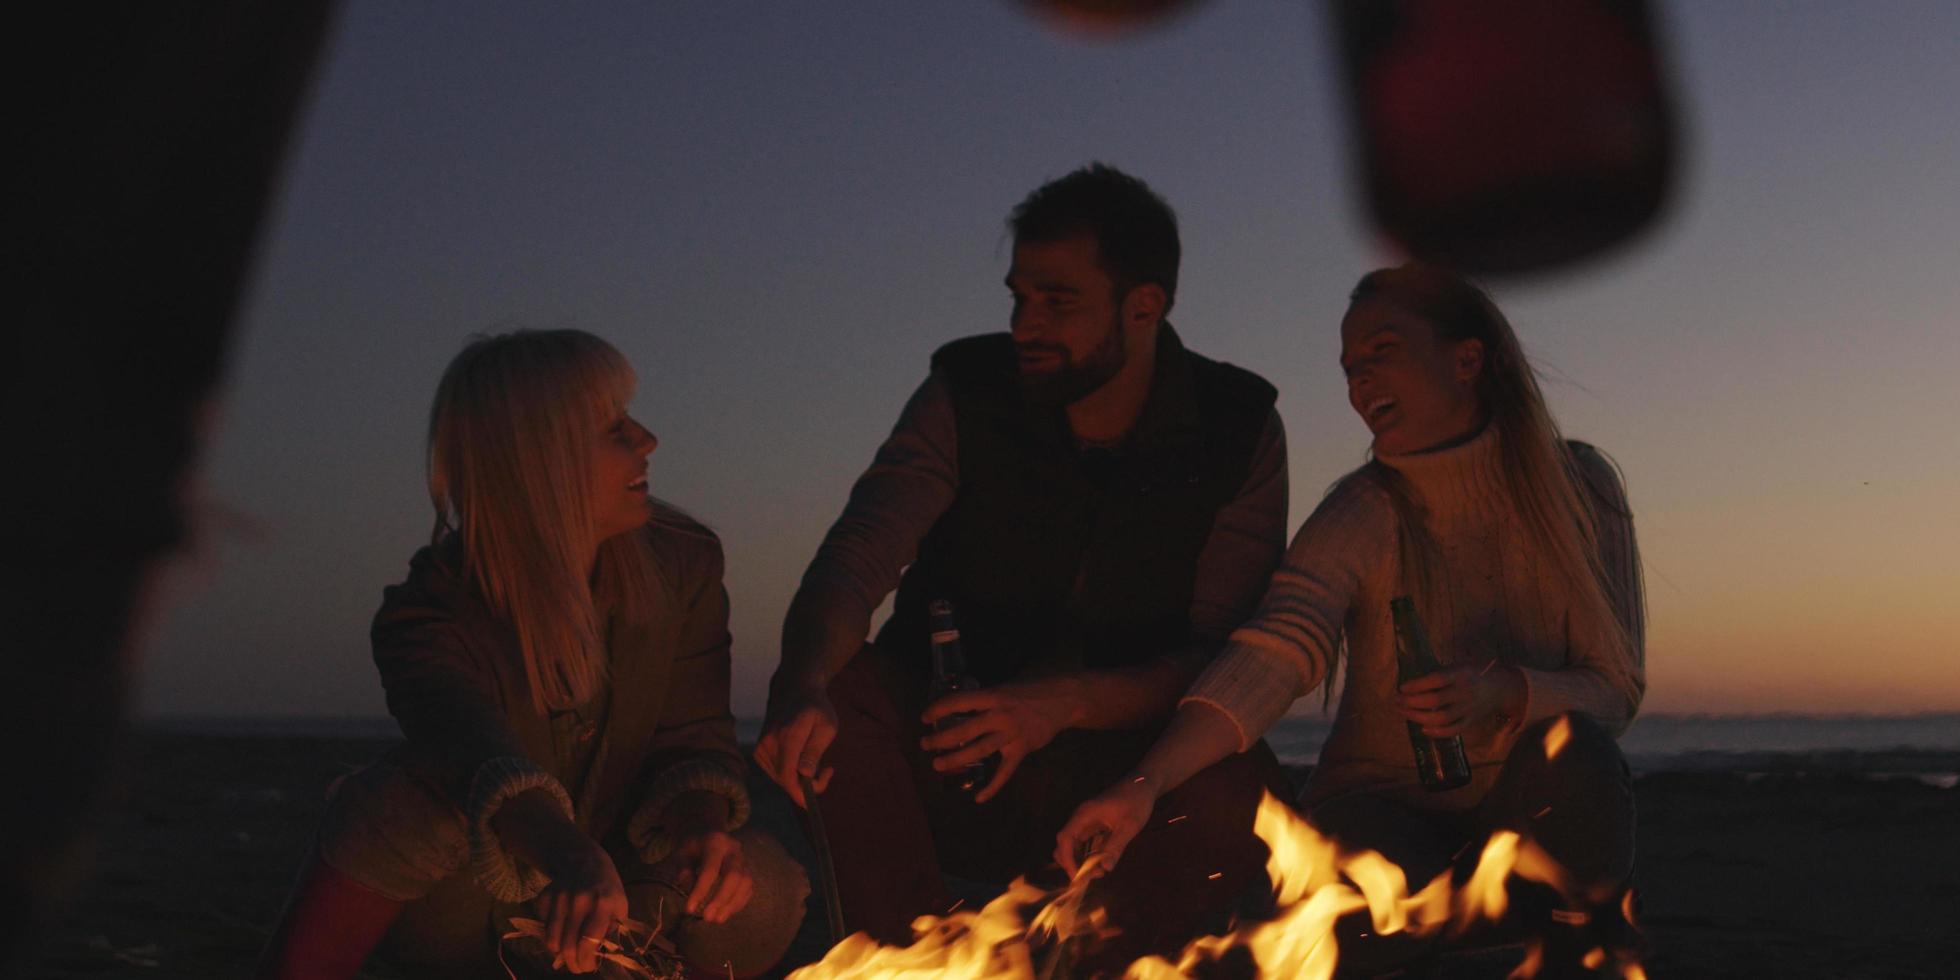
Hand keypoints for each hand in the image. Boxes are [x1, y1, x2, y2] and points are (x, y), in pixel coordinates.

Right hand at [534, 837, 628, 973]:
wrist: (584, 859)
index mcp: (603, 903)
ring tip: (567, 952)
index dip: (587, 960)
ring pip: (551, 939)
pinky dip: (549, 933)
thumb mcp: (619, 907)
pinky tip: (560, 928)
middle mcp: (580, 900)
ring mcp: (559, 897)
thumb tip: (599, 958)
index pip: (589, 941)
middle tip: (576, 967)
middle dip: (572, 963)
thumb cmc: (606, 888)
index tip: (588, 968)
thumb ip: (611, 932)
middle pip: (568, 944)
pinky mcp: (545, 896)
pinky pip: (543, 926)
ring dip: (558, 952)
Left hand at [660, 829, 753, 924]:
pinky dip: (739, 903)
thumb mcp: (682, 852)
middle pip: (734, 876)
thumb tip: (687, 886)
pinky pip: (749, 889)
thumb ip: (683, 867)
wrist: (710, 834)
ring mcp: (744, 860)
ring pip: (745, 883)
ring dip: (732, 904)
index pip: (710, 870)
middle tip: (707, 918)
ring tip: (717, 920)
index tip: (689, 909)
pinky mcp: (748, 871)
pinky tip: (726, 914)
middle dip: (721, 899)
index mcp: (716, 843)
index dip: (701, 890)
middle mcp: (734, 851)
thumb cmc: (694, 847)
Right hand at [753, 683, 835, 807]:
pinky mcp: (758, 750)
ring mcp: (761, 746)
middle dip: (806, 785)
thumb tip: (805, 775)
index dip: (799, 795)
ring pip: (780, 778)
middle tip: (827, 771)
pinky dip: (789, 772)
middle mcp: (770, 742)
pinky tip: (800, 758)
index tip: (812, 804)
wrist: (794, 690)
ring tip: (817, 760)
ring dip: (798, 778)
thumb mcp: (826, 727)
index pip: (789, 775)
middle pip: (785, 780)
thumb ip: (814, 751)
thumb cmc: (816, 708)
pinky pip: (775, 772)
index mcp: (789, 736)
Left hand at [920, 678, 1078, 802]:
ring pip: (979, 750)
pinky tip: (979, 798)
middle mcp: (1000, 715)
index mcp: (993, 696)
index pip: (960, 702)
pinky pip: (1005, 772)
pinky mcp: (1022, 749)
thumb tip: (957, 708)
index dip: (940, 709)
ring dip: (956, 759)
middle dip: (941, 739)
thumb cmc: (1028, 692)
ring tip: (938, 765)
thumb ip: (984, 700)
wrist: (1062, 701)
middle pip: (965, 730)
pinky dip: (992, 786)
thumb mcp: (1003, 689)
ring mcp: (1012, 734)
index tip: (924, 717)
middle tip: (925, 744)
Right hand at [1053, 775, 1156, 878]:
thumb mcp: (1129, 826)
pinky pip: (1083, 843)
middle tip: (1093, 876)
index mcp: (1085, 814)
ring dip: (1081, 861)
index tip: (1078, 877)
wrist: (1142, 784)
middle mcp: (1080, 818)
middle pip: (1064, 844)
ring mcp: (1085, 821)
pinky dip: (1087, 856)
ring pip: (1072, 846)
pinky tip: (1101, 863)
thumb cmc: (1136, 801)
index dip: (1068, 860)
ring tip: (1100, 871)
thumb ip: (1116, 847)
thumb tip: (1105, 869)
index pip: (1065, 839)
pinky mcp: (1092, 825)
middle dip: (1073, 863)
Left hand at [1395, 662, 1524, 736]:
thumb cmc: (1474, 673)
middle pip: (1435, 700)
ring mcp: (1469, 709)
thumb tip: (1411, 683)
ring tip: (1402, 712)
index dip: (1417, 685)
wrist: (1502, 687)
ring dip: (1418, 717)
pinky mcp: (1471, 721)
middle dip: (1411, 702)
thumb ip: (1440, 674)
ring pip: (1441, 718)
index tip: (1402, 687)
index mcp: (1461, 674)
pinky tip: (1422, 728)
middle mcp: (1465, 692)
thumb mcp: (1459, 666)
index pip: (1436, 679)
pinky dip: (1436, 732)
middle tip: (1396, 701)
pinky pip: (1453, 730)